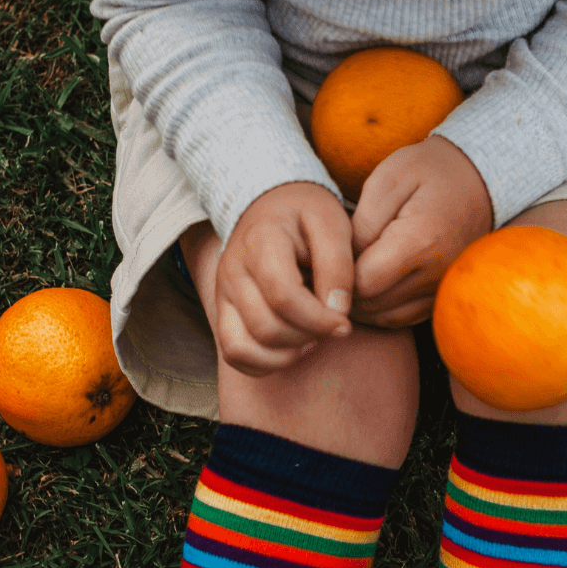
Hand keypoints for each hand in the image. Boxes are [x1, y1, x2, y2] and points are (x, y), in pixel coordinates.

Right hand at [214, 182, 354, 375]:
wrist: (271, 204)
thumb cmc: (307, 214)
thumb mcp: (333, 223)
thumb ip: (338, 266)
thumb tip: (337, 313)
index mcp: (260, 241)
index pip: (284, 297)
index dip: (318, 320)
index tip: (344, 323)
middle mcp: (232, 270)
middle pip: (265, 328)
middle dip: (307, 337)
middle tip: (331, 327)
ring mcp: (222, 293)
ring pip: (243, 347)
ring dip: (285, 355)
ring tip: (313, 340)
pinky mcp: (222, 310)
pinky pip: (233, 354)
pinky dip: (263, 364)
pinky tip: (293, 349)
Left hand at [350, 136, 492, 327]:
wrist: (477, 179)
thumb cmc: (429, 172)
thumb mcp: (388, 179)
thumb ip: (361, 223)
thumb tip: (344, 261)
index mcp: (420, 242)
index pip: (363, 282)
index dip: (338, 273)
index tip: (331, 253)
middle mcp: (435, 274)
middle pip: (371, 305)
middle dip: (345, 290)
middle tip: (331, 264)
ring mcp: (441, 289)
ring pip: (384, 317)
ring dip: (359, 303)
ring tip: (346, 273)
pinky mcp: (441, 296)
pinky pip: (401, 318)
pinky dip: (379, 308)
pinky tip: (367, 285)